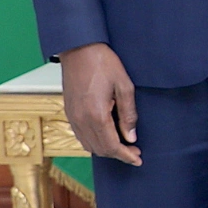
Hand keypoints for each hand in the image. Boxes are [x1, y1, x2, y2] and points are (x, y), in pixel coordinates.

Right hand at [61, 42, 140, 164]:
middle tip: (134, 151)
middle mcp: (81, 120)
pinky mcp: (68, 112)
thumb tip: (131, 137)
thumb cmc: (103, 63)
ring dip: (106, 149)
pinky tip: (106, 136)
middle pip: (100, 149)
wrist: (79, 48)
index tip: (138, 159)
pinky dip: (94, 142)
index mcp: (96, 115)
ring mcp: (72, 117)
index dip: (126, 156)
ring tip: (123, 145)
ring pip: (89, 145)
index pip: (112, 146)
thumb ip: (128, 114)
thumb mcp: (124, 86)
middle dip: (118, 154)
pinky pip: (80, 136)